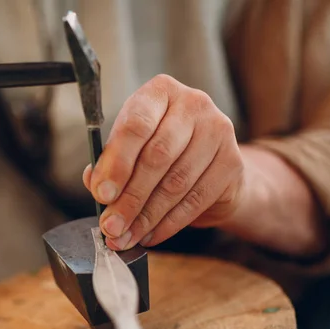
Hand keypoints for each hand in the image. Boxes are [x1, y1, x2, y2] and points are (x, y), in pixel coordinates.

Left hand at [83, 74, 243, 249]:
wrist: (210, 164)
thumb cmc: (162, 151)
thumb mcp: (131, 148)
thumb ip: (110, 162)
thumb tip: (96, 185)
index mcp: (159, 92)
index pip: (135, 125)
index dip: (116, 164)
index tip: (101, 194)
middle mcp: (193, 103)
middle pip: (157, 157)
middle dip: (130, 198)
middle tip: (111, 225)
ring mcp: (218, 130)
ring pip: (176, 183)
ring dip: (146, 216)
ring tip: (126, 236)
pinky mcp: (232, 161)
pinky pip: (196, 200)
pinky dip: (169, 223)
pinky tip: (150, 235)